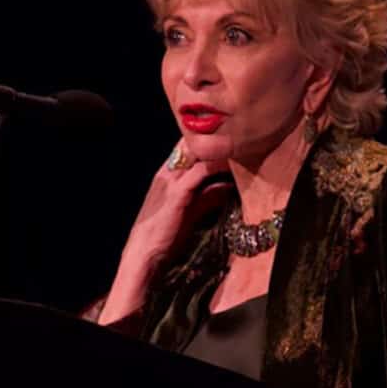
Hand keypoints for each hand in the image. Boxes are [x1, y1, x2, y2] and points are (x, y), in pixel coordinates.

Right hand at [98, 140, 228, 324]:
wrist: (145, 254)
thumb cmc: (165, 235)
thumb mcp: (189, 211)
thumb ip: (206, 197)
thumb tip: (225, 188)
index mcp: (165, 174)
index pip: (186, 147)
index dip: (206, 139)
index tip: (229, 135)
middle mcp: (166, 173)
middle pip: (191, 144)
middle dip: (213, 138)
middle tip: (239, 133)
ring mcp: (170, 181)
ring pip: (197, 154)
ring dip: (218, 148)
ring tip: (241, 143)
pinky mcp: (178, 194)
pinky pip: (201, 172)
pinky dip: (217, 166)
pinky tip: (232, 164)